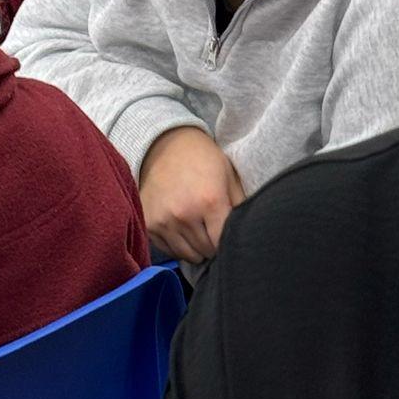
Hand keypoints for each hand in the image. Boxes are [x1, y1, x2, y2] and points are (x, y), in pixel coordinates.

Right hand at [138, 127, 244, 263]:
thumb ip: (240, 206)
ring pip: (188, 255)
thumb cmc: (204, 159)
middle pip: (206, 251)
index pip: (221, 243)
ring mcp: (164, 221)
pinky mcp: (150, 224)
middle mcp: (184, 214)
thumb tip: (249, 235)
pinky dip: (178, 244)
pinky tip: (181, 226)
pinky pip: (169, 250)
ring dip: (195, 247)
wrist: (166, 143)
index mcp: (209, 201)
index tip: (225, 234)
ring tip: (197, 227)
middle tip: (211, 227)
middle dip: (212, 244)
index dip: (226, 242)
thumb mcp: (229, 176)